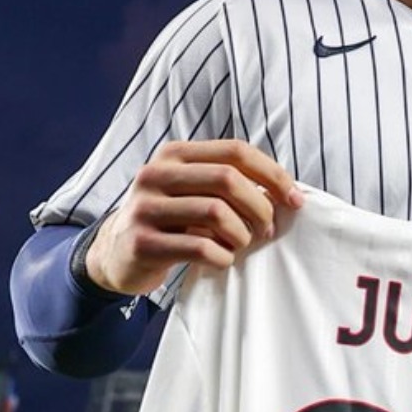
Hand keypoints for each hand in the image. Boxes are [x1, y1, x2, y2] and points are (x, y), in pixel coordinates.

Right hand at [88, 140, 303, 294]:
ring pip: (216, 212)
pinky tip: (222, 260)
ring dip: (242, 234)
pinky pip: (200, 247)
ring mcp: (145, 208)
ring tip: (241, 244)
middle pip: (227, 179)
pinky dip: (223, 257)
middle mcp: (155, 175)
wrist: (116, 252)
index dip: (273, 174)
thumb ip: (230, 184)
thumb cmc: (171, 220)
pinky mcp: (142, 243)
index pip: (235, 151)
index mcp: (174, 155)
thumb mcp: (192, 191)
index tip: (294, 200)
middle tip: (266, 229)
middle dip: (259, 206)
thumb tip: (289, 194)